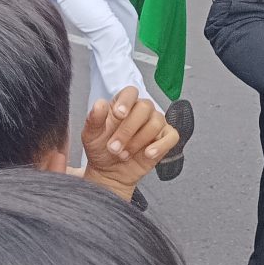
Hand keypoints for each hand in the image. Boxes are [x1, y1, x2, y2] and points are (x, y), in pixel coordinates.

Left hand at [80, 86, 178, 200]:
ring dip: (138, 141)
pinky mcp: (166, 138)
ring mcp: (156, 123)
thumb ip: (94, 119)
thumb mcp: (91, 136)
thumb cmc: (101, 149)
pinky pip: (171, 137)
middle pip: (145, 107)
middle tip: (113, 147)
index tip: (119, 115)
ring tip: (124, 155)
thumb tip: (100, 104)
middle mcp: (142, 110)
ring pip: (156, 123)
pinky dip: (160, 146)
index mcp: (124, 104)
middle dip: (128, 130)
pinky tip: (148, 154)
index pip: (131, 92)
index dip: (126, 101)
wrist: (110, 172)